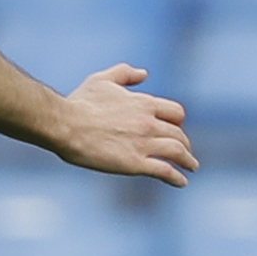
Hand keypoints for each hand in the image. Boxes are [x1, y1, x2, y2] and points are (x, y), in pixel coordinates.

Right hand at [53, 63, 196, 187]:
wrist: (65, 124)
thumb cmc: (80, 102)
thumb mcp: (102, 80)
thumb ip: (125, 73)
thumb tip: (144, 74)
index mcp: (144, 103)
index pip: (175, 113)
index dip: (177, 123)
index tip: (175, 130)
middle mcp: (149, 122)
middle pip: (179, 134)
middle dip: (184, 143)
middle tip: (184, 152)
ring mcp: (144, 143)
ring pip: (177, 152)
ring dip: (188, 160)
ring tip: (191, 166)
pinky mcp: (135, 163)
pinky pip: (165, 171)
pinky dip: (177, 177)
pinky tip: (181, 181)